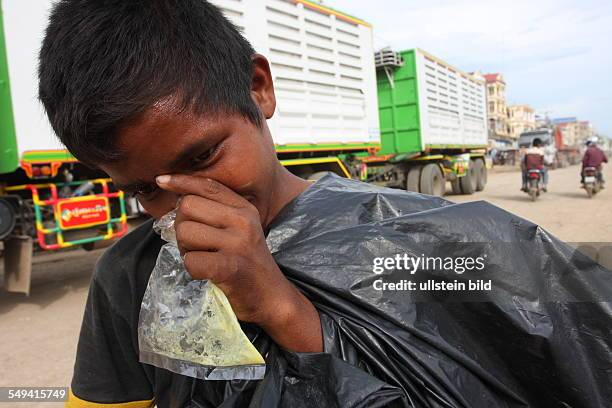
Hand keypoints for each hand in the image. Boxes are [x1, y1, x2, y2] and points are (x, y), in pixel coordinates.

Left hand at [156, 174, 321, 351]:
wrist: (272, 297)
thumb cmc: (248, 264)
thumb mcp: (240, 230)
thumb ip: (216, 211)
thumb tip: (178, 198)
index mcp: (245, 208)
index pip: (208, 185)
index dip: (181, 181)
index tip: (161, 180)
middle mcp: (243, 221)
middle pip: (188, 207)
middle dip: (183, 226)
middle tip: (197, 244)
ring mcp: (237, 243)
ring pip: (185, 233)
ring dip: (186, 249)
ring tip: (204, 258)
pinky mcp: (230, 267)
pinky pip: (190, 260)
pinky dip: (192, 269)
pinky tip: (207, 273)